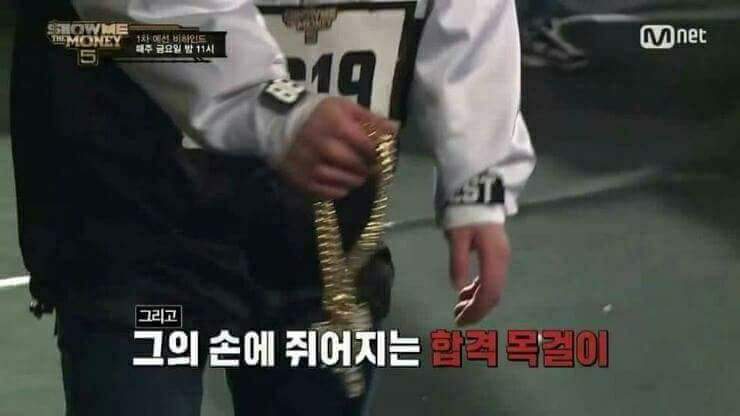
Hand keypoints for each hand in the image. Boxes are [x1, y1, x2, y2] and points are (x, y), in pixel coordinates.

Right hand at [277, 97, 395, 200]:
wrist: (281, 123)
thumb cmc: (321, 115)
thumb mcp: (345, 108)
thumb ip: (371, 119)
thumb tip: (395, 129)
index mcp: (335, 124)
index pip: (367, 145)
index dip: (377, 152)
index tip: (379, 153)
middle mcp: (322, 145)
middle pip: (357, 165)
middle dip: (367, 167)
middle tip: (369, 166)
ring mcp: (310, 165)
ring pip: (345, 181)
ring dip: (356, 179)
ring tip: (357, 173)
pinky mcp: (302, 181)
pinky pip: (329, 193)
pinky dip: (340, 189)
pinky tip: (342, 180)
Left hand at [447, 223, 510, 325]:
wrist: (477, 191)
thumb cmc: (465, 213)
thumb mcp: (457, 236)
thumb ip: (458, 261)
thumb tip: (457, 287)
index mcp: (494, 257)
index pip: (489, 292)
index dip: (476, 309)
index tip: (460, 320)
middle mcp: (502, 261)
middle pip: (493, 294)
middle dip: (476, 309)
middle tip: (457, 319)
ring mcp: (501, 258)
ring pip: (493, 288)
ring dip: (476, 300)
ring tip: (457, 307)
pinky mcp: (496, 255)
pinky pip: (490, 279)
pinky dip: (478, 289)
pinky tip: (464, 293)